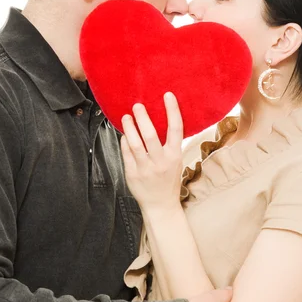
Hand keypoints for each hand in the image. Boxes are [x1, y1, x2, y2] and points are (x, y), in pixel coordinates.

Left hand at [121, 92, 183, 212]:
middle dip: (143, 118)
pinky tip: (124, 135)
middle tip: (137, 105)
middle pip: (150, 135)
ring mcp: (145, 169)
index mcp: (175, 156)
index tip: (168, 95)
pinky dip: (124, 142)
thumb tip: (162, 120)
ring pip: (135, 144)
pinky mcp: (132, 174)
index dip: (172, 110)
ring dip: (129, 127)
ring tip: (126, 117)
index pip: (176, 129)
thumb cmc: (169, 180)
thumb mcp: (176, 162)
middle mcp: (160, 162)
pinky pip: (126, 153)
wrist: (161, 205)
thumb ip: (169, 145)